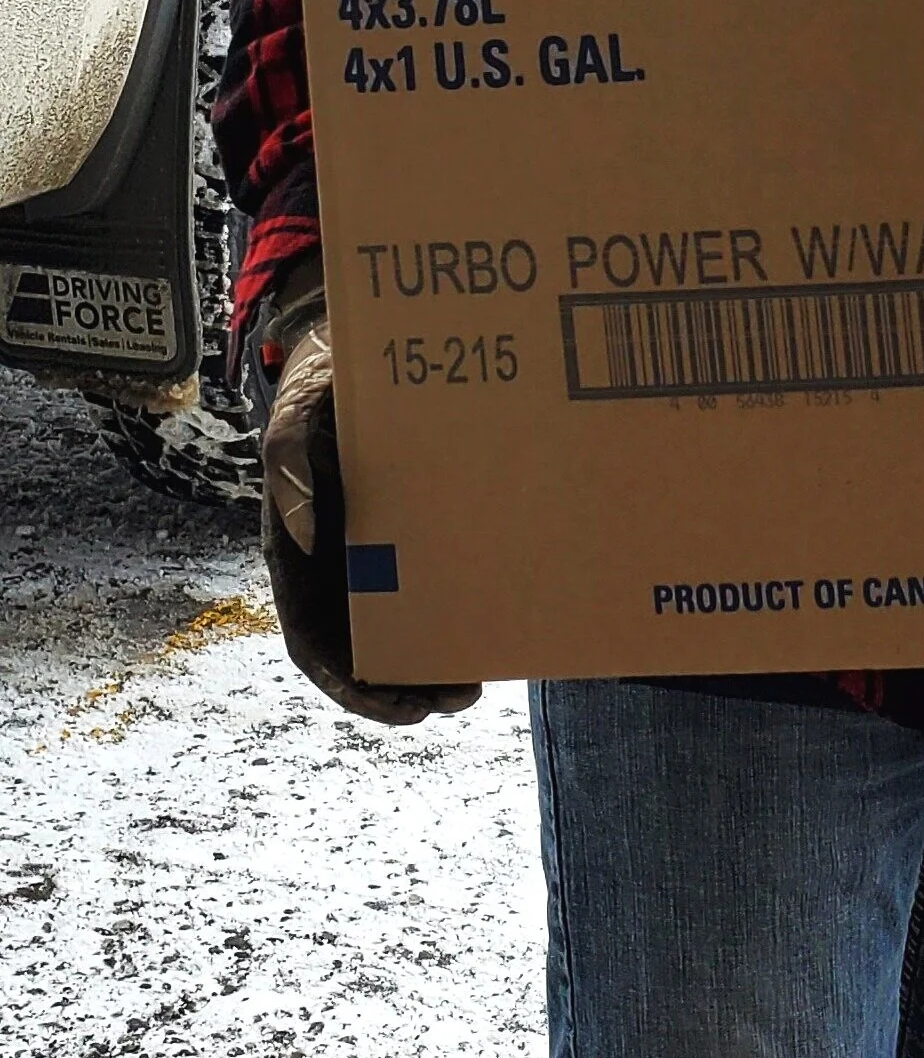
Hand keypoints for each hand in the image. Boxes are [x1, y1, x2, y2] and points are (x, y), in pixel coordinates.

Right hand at [261, 262, 480, 723]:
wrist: (359, 348)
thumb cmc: (321, 386)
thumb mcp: (296, 413)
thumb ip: (288, 462)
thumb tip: (304, 539)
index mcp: (298, 556)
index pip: (312, 643)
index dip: (350, 687)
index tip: (398, 709)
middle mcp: (337, 567)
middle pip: (364, 653)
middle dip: (406, 690)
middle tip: (460, 697)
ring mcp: (378, 554)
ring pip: (403, 631)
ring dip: (436, 666)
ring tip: (482, 681)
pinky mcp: (420, 534)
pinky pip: (439, 588)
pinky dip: (462, 617)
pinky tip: (500, 627)